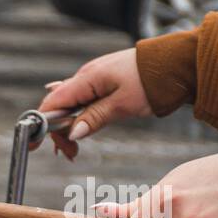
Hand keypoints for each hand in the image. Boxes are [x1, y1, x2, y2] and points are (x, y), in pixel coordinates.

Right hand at [37, 48, 152, 158]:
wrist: (179, 64)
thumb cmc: (154, 82)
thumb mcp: (123, 105)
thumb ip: (94, 118)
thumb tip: (72, 133)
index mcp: (87, 78)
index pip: (52, 103)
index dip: (42, 125)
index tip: (38, 146)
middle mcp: (86, 75)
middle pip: (58, 105)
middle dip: (58, 131)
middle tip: (71, 154)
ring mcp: (95, 77)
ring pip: (70, 104)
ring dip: (69, 126)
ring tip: (75, 149)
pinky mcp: (104, 80)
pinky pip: (81, 100)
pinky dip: (78, 116)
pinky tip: (80, 127)